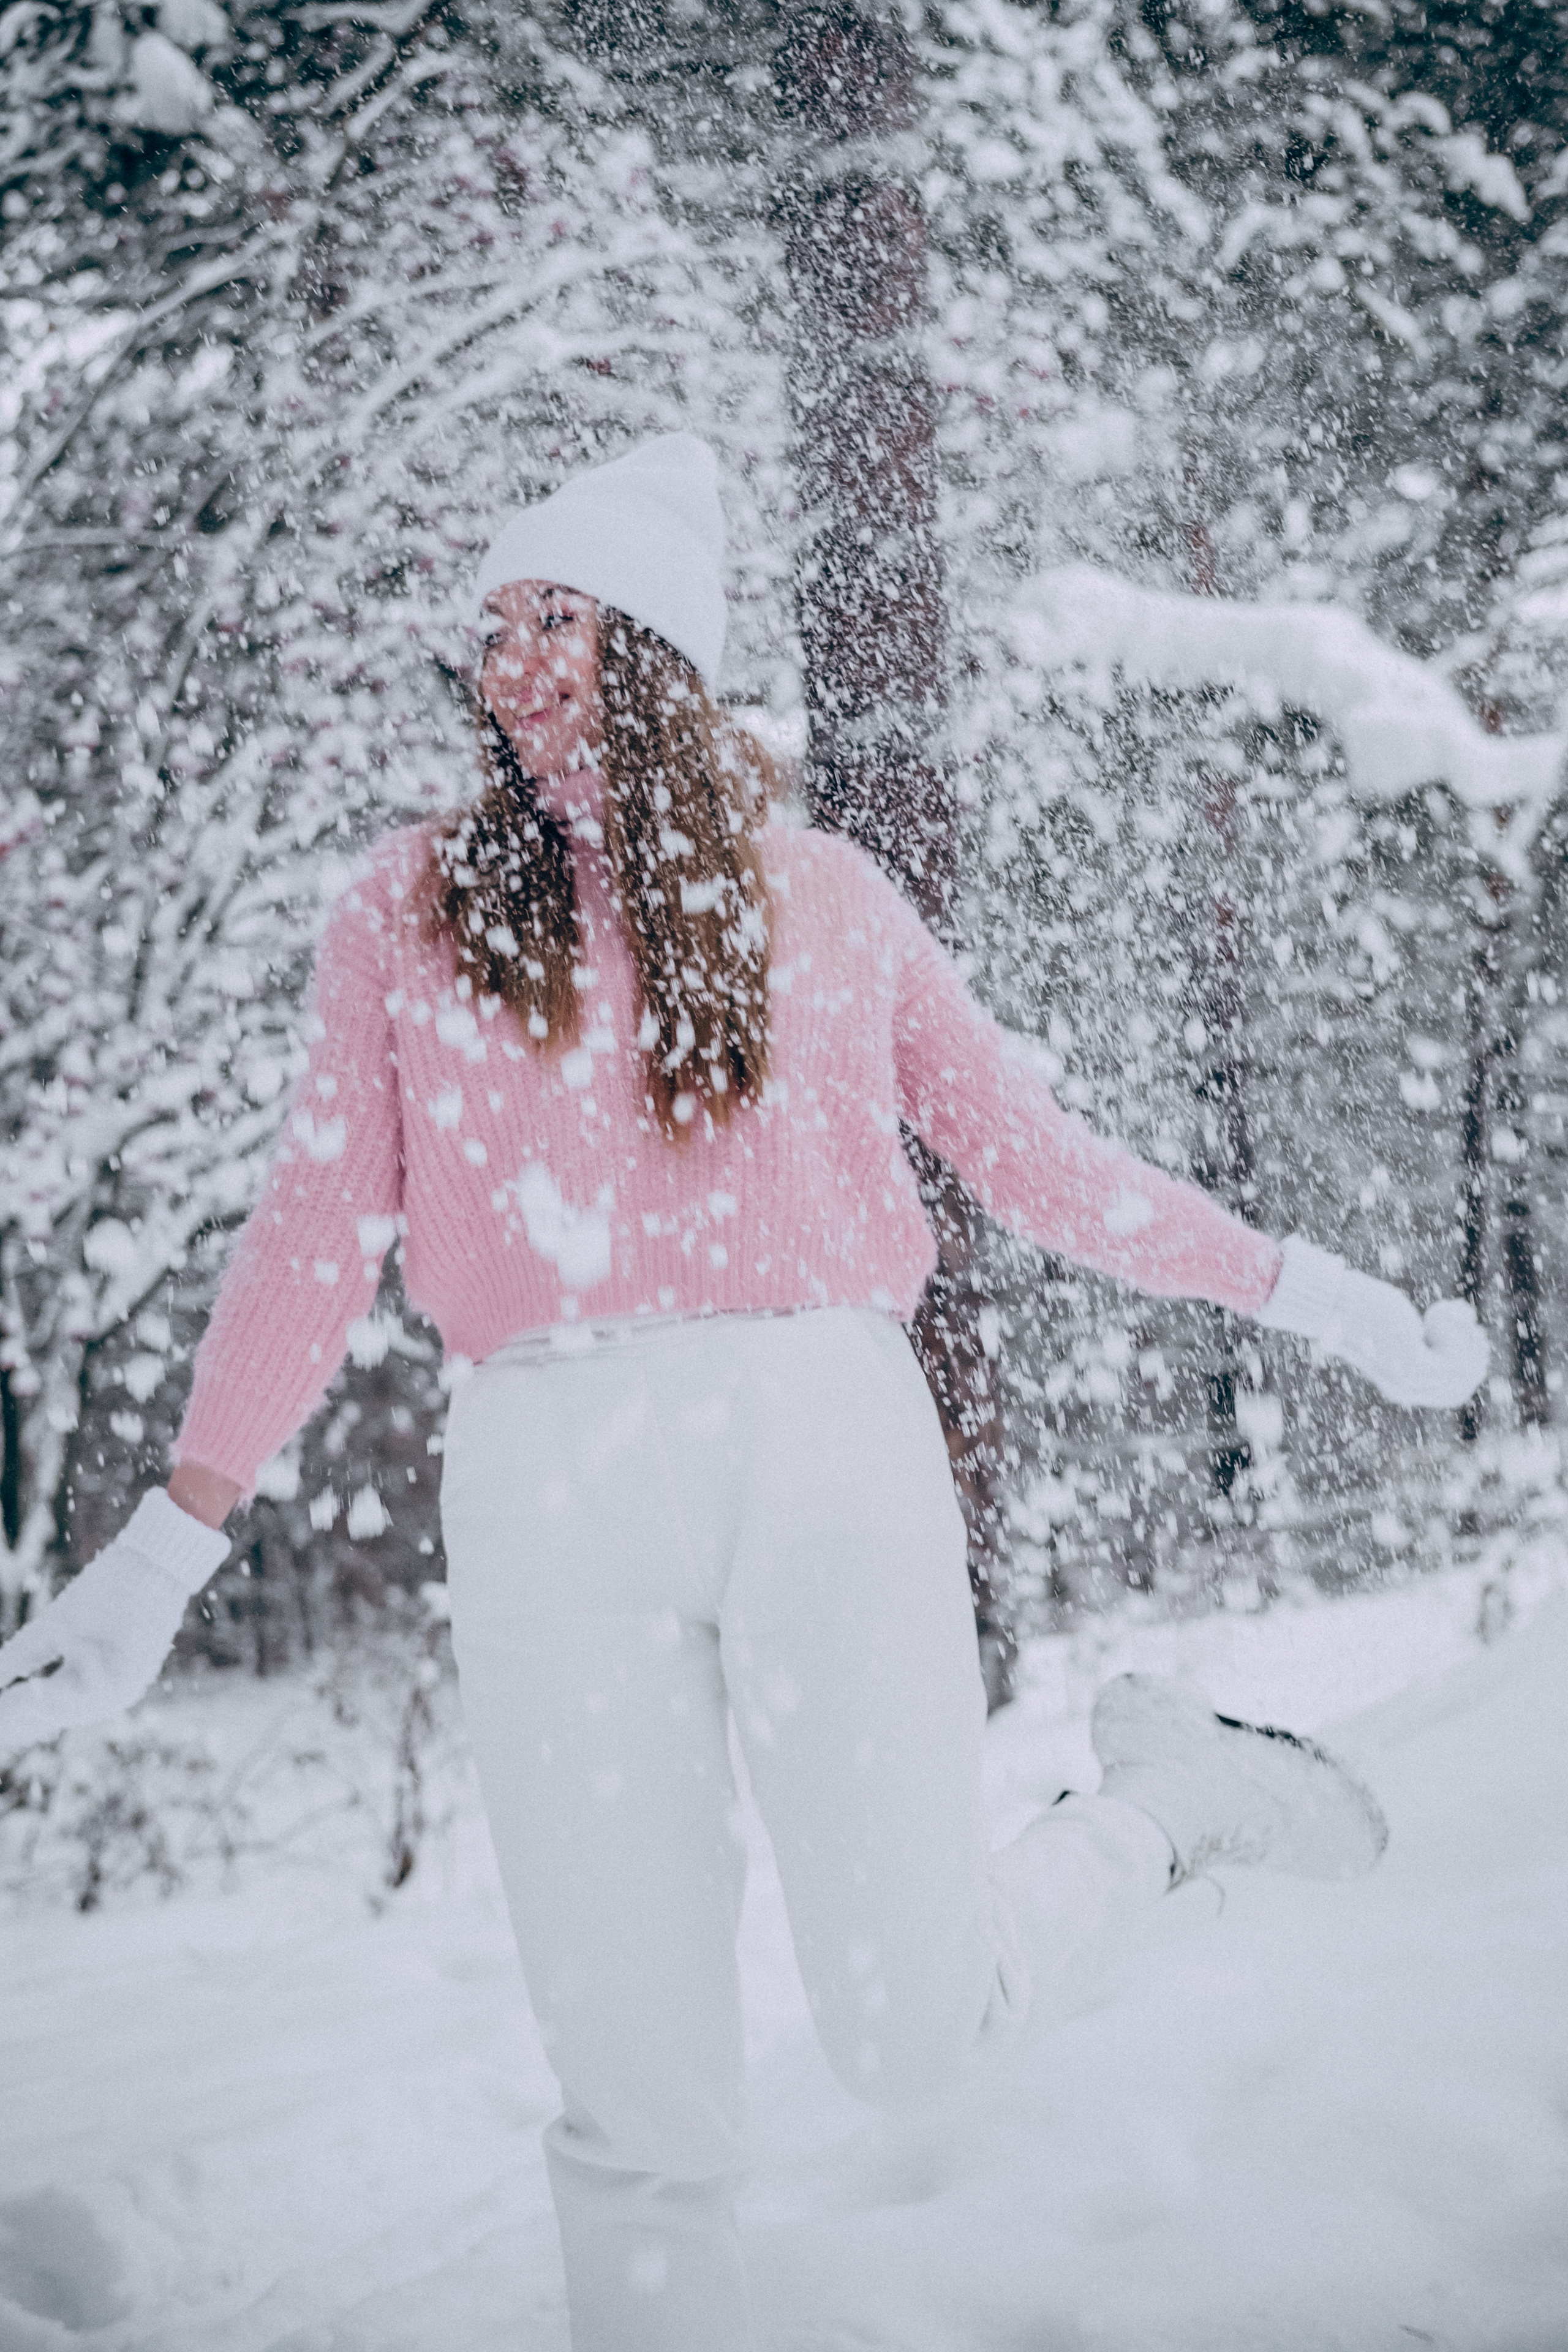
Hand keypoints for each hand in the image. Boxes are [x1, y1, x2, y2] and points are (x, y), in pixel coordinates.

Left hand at [0, 1491, 230, 1747]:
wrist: (162, 1568)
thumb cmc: (106, 1590)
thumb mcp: (54, 1624)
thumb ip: (18, 1658)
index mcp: (89, 1685)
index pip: (29, 1705)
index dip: (3, 1709)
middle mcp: (110, 1698)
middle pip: (49, 1716)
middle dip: (16, 1718)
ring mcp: (124, 1692)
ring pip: (70, 1711)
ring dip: (38, 1715)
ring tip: (9, 1719)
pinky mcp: (132, 1680)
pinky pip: (90, 1699)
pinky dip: (63, 1701)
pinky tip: (44, 1698)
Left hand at [1256, 1236, 1488, 1408]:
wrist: (1335, 1301)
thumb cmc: (1363, 1308)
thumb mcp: (1400, 1326)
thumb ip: (1424, 1335)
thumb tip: (1463, 1320)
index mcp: (1400, 1387)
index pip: (1453, 1393)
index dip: (1471, 1366)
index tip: (1471, 1335)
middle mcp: (1404, 1390)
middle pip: (1464, 1385)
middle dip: (1476, 1352)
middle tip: (1467, 1320)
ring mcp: (1408, 1380)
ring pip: (1465, 1372)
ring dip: (1469, 1339)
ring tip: (1450, 1311)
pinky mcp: (1412, 1364)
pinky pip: (1454, 1360)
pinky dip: (1456, 1332)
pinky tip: (1440, 1310)